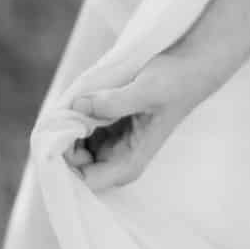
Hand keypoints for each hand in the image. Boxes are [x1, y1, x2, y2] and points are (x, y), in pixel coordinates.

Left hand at [64, 35, 237, 192]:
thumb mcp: (146, 90)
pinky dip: (72, 119)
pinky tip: (78, 100)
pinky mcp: (107, 130)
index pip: (85, 180)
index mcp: (129, 163)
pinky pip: (79, 132)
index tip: (58, 133)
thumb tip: (78, 106)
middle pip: (74, 167)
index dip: (66, 162)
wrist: (190, 68)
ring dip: (66, 129)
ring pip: (73, 149)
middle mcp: (118, 161)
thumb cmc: (175, 83)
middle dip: (62, 142)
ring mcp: (111, 146)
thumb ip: (114, 102)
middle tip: (61, 112)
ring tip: (70, 103)